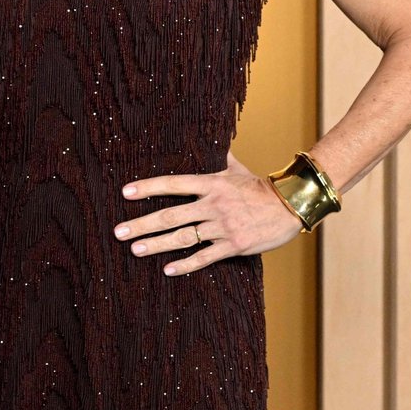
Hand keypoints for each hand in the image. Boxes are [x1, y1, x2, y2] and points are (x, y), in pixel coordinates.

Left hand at [114, 159, 301, 274]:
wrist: (291, 205)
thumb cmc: (261, 187)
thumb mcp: (237, 169)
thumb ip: (218, 157)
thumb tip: (209, 139)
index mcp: (212, 183)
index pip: (173, 184)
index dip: (148, 188)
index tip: (125, 193)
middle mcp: (213, 204)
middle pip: (170, 215)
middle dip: (142, 223)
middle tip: (118, 231)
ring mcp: (223, 226)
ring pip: (183, 237)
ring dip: (157, 244)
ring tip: (135, 250)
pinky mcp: (234, 245)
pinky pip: (205, 257)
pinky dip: (186, 265)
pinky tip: (167, 270)